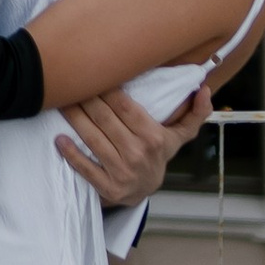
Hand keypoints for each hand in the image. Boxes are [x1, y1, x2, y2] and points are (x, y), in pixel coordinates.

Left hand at [56, 83, 207, 214]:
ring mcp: (122, 172)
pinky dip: (71, 154)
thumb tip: (206, 88)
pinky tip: (59, 139)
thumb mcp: (179, 136)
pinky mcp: (107, 188)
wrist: (146, 190)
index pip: (125, 107)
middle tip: (71, 83)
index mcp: (154, 138)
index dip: (107, 90)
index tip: (93, 74)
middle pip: (105, 120)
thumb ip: (195, 112)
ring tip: (61, 102)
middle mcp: (138, 154)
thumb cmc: (158, 154)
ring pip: (93, 140)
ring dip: (74, 119)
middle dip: (86, 99)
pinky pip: (86, 168)